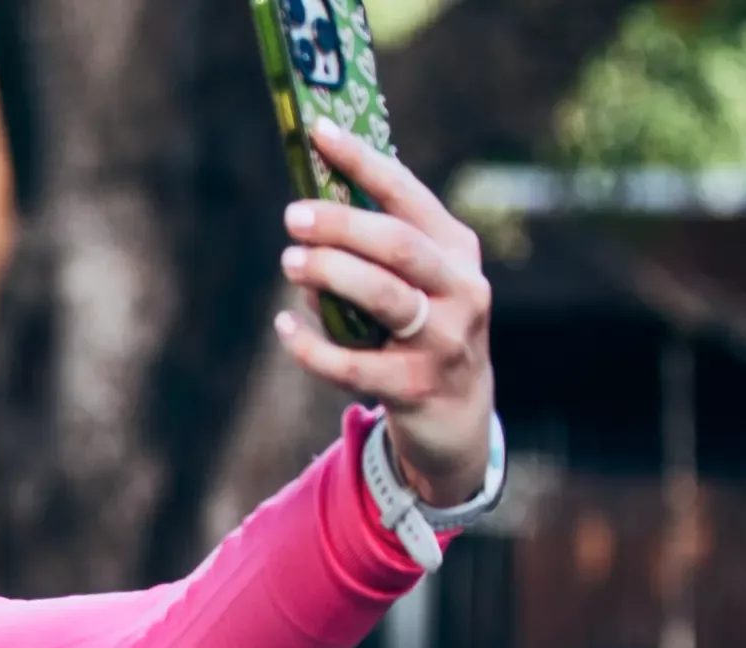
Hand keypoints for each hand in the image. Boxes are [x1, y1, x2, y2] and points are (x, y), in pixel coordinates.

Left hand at [274, 121, 495, 506]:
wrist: (458, 417)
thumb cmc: (419, 333)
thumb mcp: (410, 286)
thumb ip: (366, 257)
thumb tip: (304, 233)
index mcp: (456, 250)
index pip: (409, 194)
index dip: (363, 162)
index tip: (318, 132)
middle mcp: (462, 289)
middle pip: (398, 244)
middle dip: (342, 224)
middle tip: (293, 215)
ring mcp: (445, 339)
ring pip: (385, 296)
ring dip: (332, 275)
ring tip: (290, 262)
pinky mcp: (418, 387)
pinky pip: (355, 364)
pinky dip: (312, 346)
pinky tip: (284, 328)